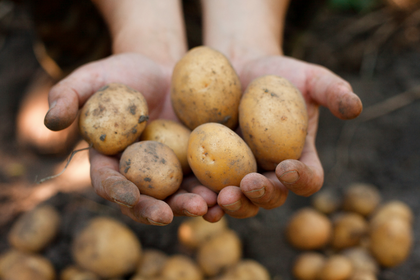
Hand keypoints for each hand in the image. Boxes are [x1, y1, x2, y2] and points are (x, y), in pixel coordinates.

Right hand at [44, 53, 213, 224]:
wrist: (162, 70)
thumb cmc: (122, 74)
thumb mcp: (91, 78)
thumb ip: (67, 96)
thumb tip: (50, 122)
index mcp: (110, 160)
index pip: (108, 182)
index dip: (117, 191)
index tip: (131, 196)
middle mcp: (138, 173)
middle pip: (144, 200)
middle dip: (156, 210)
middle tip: (170, 214)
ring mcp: (167, 171)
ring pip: (177, 196)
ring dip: (190, 205)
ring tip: (207, 206)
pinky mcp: (193, 163)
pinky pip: (203, 180)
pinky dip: (214, 189)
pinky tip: (227, 192)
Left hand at [214, 54, 361, 219]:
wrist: (238, 69)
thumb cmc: (278, 74)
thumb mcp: (309, 78)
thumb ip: (332, 91)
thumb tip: (355, 106)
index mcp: (298, 159)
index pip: (308, 178)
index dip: (301, 178)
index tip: (286, 166)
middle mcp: (271, 174)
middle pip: (272, 197)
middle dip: (261, 195)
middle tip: (248, 185)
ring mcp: (241, 174)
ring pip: (240, 201)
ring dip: (231, 204)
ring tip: (218, 198)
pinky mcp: (213, 170)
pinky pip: (210, 189)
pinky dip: (203, 196)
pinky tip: (194, 196)